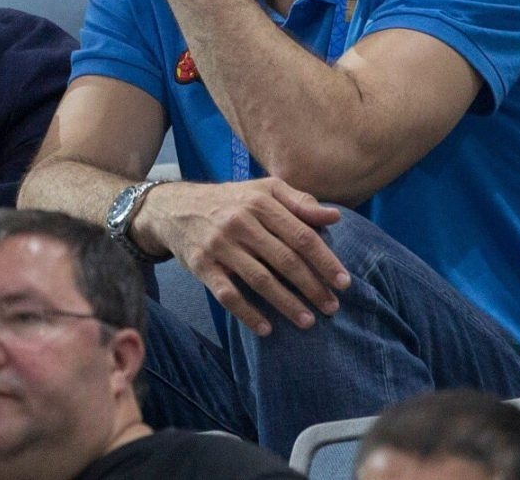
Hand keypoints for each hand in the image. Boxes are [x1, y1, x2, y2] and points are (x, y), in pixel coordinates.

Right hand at [135, 179, 350, 334]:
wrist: (175, 207)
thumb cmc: (230, 200)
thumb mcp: (264, 190)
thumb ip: (300, 202)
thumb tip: (335, 217)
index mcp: (261, 202)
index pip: (302, 235)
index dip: (325, 261)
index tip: (343, 283)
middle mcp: (241, 222)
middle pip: (285, 260)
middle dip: (312, 287)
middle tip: (332, 308)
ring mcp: (220, 245)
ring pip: (260, 280)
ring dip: (287, 304)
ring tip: (308, 321)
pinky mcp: (202, 265)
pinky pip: (228, 295)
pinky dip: (248, 314)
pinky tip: (267, 328)